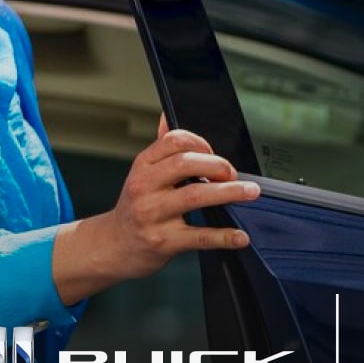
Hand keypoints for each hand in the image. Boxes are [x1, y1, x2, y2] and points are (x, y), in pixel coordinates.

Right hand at [52, 115, 259, 304]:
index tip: (214, 153)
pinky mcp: (163, 241)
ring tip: (250, 193)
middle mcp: (144, 187)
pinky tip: (239, 236)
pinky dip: (223, 236)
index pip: (174, 141)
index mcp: (143, 166)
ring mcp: (153, 214)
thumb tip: (168, 115)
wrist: (113, 246)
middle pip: (186, 164)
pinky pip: (198, 236)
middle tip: (234, 174)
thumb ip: (160, 148)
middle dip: (217, 165)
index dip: (200, 143)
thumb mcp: (142, 174)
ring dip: (228, 193)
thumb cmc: (134, 208)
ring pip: (195, 196)